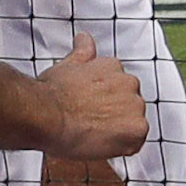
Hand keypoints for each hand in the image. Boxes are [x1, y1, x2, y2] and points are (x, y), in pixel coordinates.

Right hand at [33, 33, 144, 161]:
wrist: (48, 114)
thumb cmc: (53, 93)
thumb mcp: (68, 65)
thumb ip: (82, 53)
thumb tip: (84, 38)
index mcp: (114, 67)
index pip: (119, 87)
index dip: (104, 101)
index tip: (90, 107)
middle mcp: (129, 83)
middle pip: (128, 105)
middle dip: (112, 114)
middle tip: (89, 121)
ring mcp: (135, 105)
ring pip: (133, 124)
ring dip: (118, 130)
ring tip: (92, 132)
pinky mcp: (137, 128)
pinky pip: (135, 143)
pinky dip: (121, 147)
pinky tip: (100, 143)